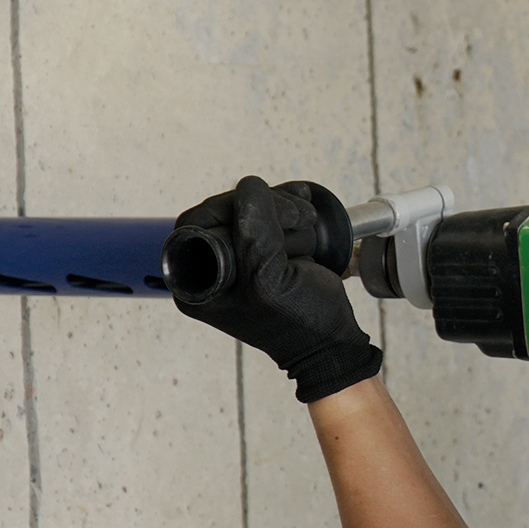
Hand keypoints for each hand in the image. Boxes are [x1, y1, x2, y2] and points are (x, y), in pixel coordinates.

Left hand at [173, 176, 381, 402]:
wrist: (332, 340)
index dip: (232, 210)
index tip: (267, 219)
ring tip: (306, 243)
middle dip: (268, 211)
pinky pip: (274, 210)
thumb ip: (254, 234)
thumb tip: (250, 187)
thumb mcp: (268, 281)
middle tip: (297, 224)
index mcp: (196, 281)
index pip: (198, 220)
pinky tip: (309, 223)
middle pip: (227, 207)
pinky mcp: (267, 247)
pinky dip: (295, 210)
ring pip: (255, 206)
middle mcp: (212, 266)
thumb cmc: (298, 325)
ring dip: (288, 215)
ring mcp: (242, 254)